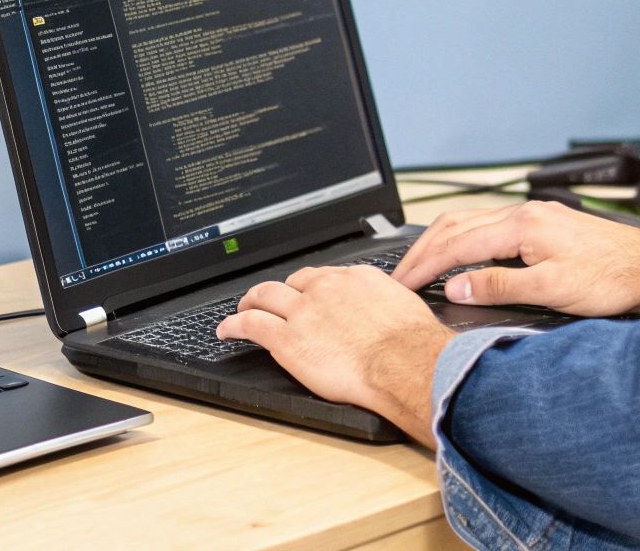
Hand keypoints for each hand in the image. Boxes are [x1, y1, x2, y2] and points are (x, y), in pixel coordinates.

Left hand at [218, 265, 452, 447]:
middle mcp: (326, 288)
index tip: (308, 294)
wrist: (404, 363)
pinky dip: (234, 324)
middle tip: (273, 300)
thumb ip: (387, 305)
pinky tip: (226, 330)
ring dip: (251, 301)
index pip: (325, 276)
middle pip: (292, 281)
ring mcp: (303, 311)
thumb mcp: (405, 308)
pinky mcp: (286, 337)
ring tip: (243, 309)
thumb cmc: (413, 345)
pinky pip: (251, 324)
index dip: (311, 287)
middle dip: (280, 290)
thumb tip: (389, 313)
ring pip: (265, 296)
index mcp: (356, 280)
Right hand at [391, 201, 639, 316]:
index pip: (457, 244)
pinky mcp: (544, 223)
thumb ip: (499, 286)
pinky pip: (489, 224)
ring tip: (420, 263)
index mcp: (522, 225)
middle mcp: (524, 213)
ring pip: (471, 220)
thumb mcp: (552, 290)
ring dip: (441, 241)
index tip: (403, 285)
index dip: (425, 267)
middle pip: (456, 225)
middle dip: (423, 251)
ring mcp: (534, 215)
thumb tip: (457, 287)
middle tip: (400, 275)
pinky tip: (462, 252)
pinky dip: (464, 238)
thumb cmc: (612, 278)